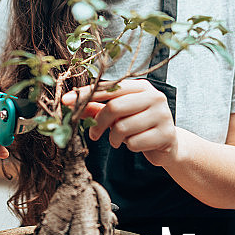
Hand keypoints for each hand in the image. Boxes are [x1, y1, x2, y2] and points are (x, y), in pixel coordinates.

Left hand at [62, 79, 177, 165]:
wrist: (168, 145)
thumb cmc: (138, 126)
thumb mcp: (118, 115)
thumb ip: (96, 108)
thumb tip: (70, 102)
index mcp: (142, 87)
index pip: (109, 87)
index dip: (87, 94)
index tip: (66, 101)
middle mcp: (154, 96)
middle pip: (114, 107)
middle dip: (99, 123)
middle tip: (93, 134)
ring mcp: (163, 115)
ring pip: (122, 128)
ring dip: (114, 139)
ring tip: (118, 140)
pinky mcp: (166, 135)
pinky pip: (134, 143)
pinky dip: (129, 147)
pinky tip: (136, 144)